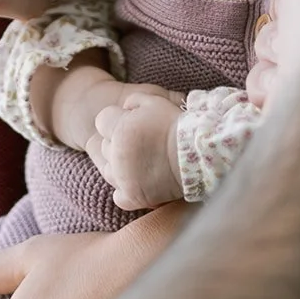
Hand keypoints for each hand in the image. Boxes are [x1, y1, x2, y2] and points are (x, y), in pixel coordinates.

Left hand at [89, 89, 185, 210]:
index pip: (102, 121)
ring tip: (140, 160)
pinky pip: (118, 196)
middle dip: (117, 141)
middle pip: (104, 145)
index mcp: (121, 129)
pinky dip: (125, 190)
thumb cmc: (176, 125)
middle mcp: (118, 154)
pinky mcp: (134, 197)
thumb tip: (125, 108)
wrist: (197, 154)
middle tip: (140, 141)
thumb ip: (133, 101)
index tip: (129, 122)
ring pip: (108, 170)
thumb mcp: (154, 101)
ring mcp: (125, 177)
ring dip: (119, 164)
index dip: (115, 119)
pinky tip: (136, 181)